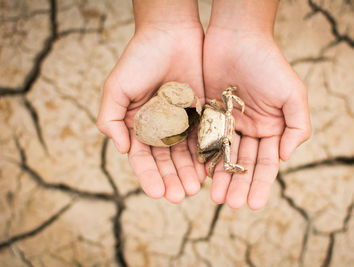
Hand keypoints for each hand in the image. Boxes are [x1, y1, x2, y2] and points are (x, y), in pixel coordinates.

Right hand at [97, 1, 205, 202]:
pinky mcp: (199, 114)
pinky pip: (202, 138)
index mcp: (136, 124)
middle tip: (179, 196)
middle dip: (171, 179)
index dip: (148, 176)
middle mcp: (158, 127)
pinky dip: (203, 155)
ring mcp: (179, 122)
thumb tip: (122, 149)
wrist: (171, 34)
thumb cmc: (140, 58)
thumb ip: (110, 118)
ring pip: (184, 154)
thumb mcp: (116, 87)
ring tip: (193, 189)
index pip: (141, 158)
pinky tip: (207, 170)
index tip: (156, 193)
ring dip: (187, 172)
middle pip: (164, 161)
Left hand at [203, 19, 310, 208]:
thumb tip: (285, 158)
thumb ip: (297, 127)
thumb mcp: (292, 94)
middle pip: (244, 164)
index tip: (254, 204)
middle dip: (239, 185)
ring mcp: (229, 124)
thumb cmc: (268, 64)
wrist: (236, 38)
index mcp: (272, 129)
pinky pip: (205, 141)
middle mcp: (251, 130)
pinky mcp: (208, 116)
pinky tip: (200, 175)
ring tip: (214, 197)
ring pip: (223, 156)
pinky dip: (204, 158)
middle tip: (231, 205)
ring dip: (220, 177)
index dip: (261, 184)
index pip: (267, 163)